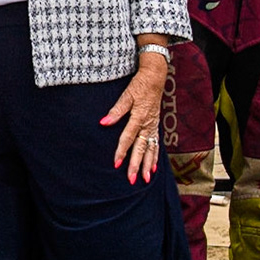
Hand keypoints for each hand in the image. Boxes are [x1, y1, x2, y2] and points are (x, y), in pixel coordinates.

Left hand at [101, 50, 168, 182]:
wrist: (155, 79)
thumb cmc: (139, 87)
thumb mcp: (126, 95)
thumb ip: (116, 111)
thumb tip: (103, 122)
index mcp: (138, 117)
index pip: (128, 138)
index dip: (121, 151)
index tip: (116, 164)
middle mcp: (147, 125)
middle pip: (141, 148)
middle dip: (136, 165)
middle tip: (131, 179)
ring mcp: (153, 127)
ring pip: (150, 150)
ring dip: (147, 165)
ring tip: (144, 179)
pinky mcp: (155, 127)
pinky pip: (156, 146)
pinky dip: (154, 158)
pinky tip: (152, 169)